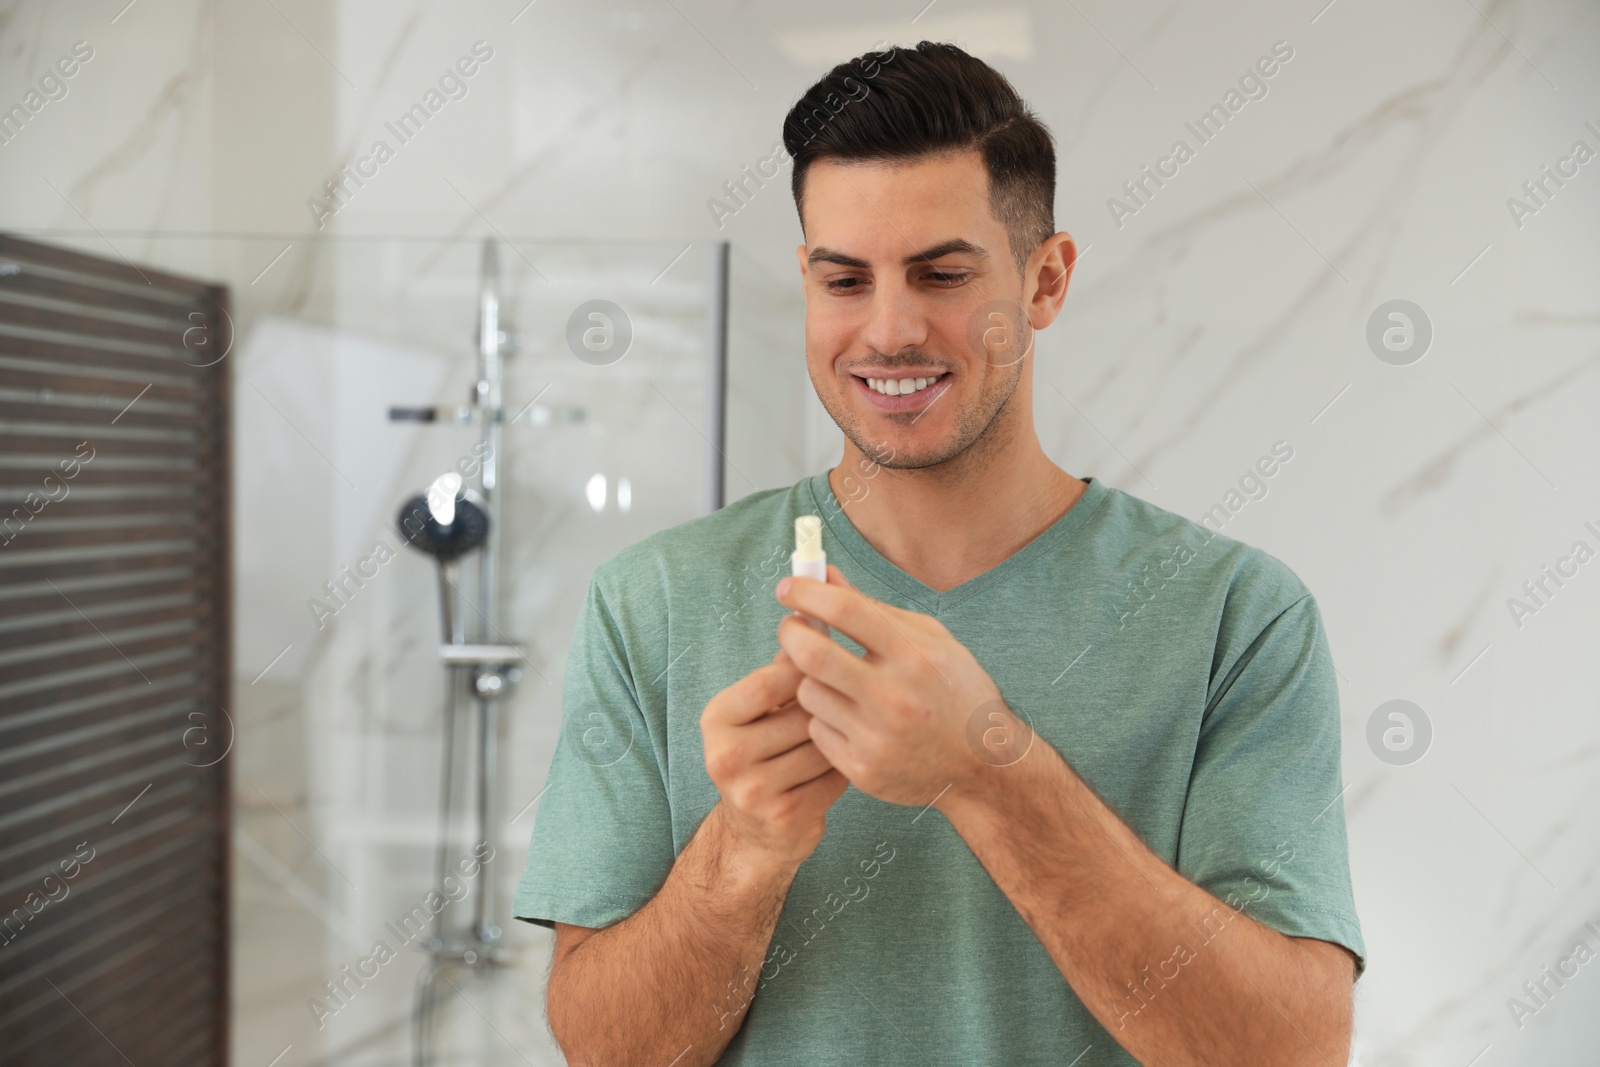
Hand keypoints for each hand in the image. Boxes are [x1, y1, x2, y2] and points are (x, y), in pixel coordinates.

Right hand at [700, 650, 848, 872]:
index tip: (832, 659)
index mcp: (717, 718)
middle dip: (830, 705)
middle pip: (803, 713)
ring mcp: (752, 791)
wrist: (756, 832)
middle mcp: (725, 755)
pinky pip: (834, 778)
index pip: (772, 680)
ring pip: (822, 745)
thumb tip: (814, 615)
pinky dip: (845, 767)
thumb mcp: (760, 710)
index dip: (809, 668)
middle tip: (850, 699)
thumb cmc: (765, 753)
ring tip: (848, 730)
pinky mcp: (784, 817)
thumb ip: (783, 668)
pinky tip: (846, 761)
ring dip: (843, 736)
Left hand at [774, 566, 1015, 808]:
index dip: (806, 592)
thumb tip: (826, 575)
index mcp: (914, 655)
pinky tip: (850, 719)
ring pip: (807, 693)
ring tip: (835, 682)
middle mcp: (894, 696)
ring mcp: (876, 737)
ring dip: (811, 681)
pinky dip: (825, 719)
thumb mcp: (929, 640)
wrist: (983, 766)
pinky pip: (816, 730)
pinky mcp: (862, 769)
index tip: (788, 587)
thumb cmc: (956, 692)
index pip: (845, 610)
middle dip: (790, 632)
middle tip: (791, 627)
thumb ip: (874, 608)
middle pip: (811, 653)